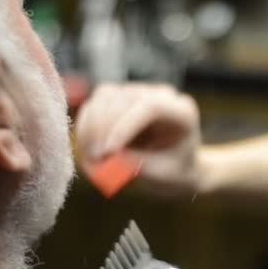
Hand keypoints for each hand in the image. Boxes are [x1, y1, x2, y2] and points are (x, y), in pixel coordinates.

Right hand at [75, 83, 201, 193]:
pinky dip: (86, 129)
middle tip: (96, 159)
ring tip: (91, 158)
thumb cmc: (174, 170)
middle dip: (102, 128)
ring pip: (104, 97)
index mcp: (181, 111)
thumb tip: (109, 157)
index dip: (124, 126)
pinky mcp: (119, 99)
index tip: (109, 152)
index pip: (150, 106)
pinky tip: (87, 151)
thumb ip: (139, 164)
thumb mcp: (163, 174)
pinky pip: (94, 106)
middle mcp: (160, 95)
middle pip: (122, 97)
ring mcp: (138, 93)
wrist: (176, 166)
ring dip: (90, 128)